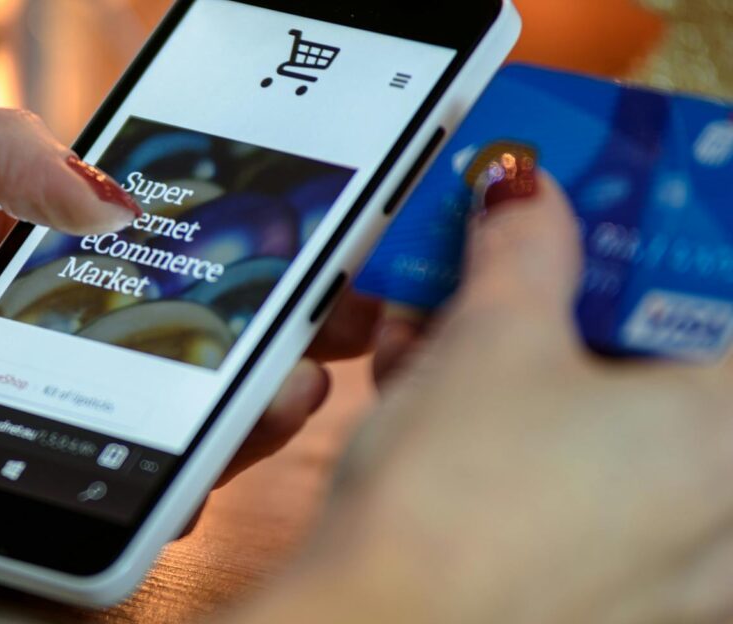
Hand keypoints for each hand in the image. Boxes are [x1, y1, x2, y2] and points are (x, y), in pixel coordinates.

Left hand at [0, 97, 375, 570]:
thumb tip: (114, 199)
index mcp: (30, 248)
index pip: (163, 241)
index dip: (244, 239)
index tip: (313, 235)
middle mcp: (48, 332)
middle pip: (189, 339)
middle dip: (277, 330)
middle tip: (336, 320)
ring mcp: (37, 412)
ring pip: (169, 422)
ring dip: (243, 410)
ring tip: (289, 386)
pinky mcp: (11, 483)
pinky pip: (104, 496)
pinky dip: (163, 489)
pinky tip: (201, 465)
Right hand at [241, 174, 732, 622]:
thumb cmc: (453, 504)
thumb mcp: (488, 342)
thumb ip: (524, 249)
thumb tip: (525, 191)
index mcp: (728, 429)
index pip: (724, 302)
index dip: (675, 246)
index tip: (622, 223)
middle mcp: (723, 509)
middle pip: (669, 365)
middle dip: (587, 305)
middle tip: (527, 271)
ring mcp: (671, 566)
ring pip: (617, 431)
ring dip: (539, 372)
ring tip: (445, 338)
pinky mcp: (608, 596)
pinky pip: (583, 491)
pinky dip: (526, 441)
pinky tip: (435, 408)